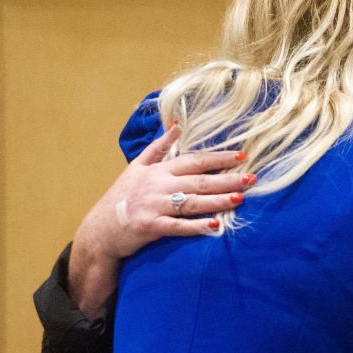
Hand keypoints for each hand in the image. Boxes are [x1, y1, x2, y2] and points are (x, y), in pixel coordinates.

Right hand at [69, 126, 252, 316]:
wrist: (101, 229)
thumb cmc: (123, 196)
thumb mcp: (138, 166)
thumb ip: (159, 146)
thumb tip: (177, 123)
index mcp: (159, 170)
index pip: (194, 160)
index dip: (218, 157)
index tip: (242, 155)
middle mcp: (158, 185)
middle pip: (198, 181)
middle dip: (227, 179)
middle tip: (251, 178)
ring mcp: (154, 206)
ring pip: (192, 202)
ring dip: (218, 201)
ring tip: (240, 198)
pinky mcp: (151, 227)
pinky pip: (178, 226)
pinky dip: (197, 226)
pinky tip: (216, 226)